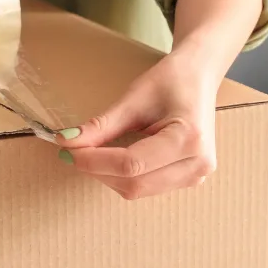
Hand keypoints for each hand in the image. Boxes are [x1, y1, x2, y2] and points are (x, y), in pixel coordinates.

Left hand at [54, 52, 218, 199]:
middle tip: (73, 152)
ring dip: (109, 176)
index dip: (94, 161)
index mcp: (189, 139)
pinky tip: (114, 159)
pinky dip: (124, 176)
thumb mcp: (134, 98)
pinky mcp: (190, 179)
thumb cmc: (172, 80)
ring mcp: (197, 176)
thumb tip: (67, 142)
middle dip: (98, 170)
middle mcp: (198, 164)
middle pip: (134, 183)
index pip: (131, 164)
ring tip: (93, 154)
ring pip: (139, 191)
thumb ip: (102, 125)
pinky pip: (148, 187)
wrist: (200, 77)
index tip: (67, 150)